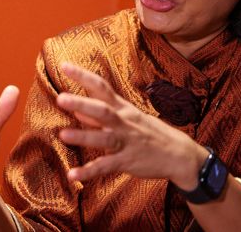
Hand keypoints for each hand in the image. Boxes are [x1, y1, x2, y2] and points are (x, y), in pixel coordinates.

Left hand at [56, 63, 204, 188]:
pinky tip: (72, 175)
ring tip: (62, 135)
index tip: (64, 65)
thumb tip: (77, 110)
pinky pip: (106, 166)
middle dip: (82, 103)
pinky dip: (89, 171)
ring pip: (104, 138)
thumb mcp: (128, 118)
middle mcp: (124, 122)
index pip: (102, 87)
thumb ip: (101, 115)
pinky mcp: (127, 162)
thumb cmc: (149, 132)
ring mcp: (126, 142)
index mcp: (123, 108)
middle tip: (60, 98)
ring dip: (84, 137)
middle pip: (103, 110)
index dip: (83, 76)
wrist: (180, 154)